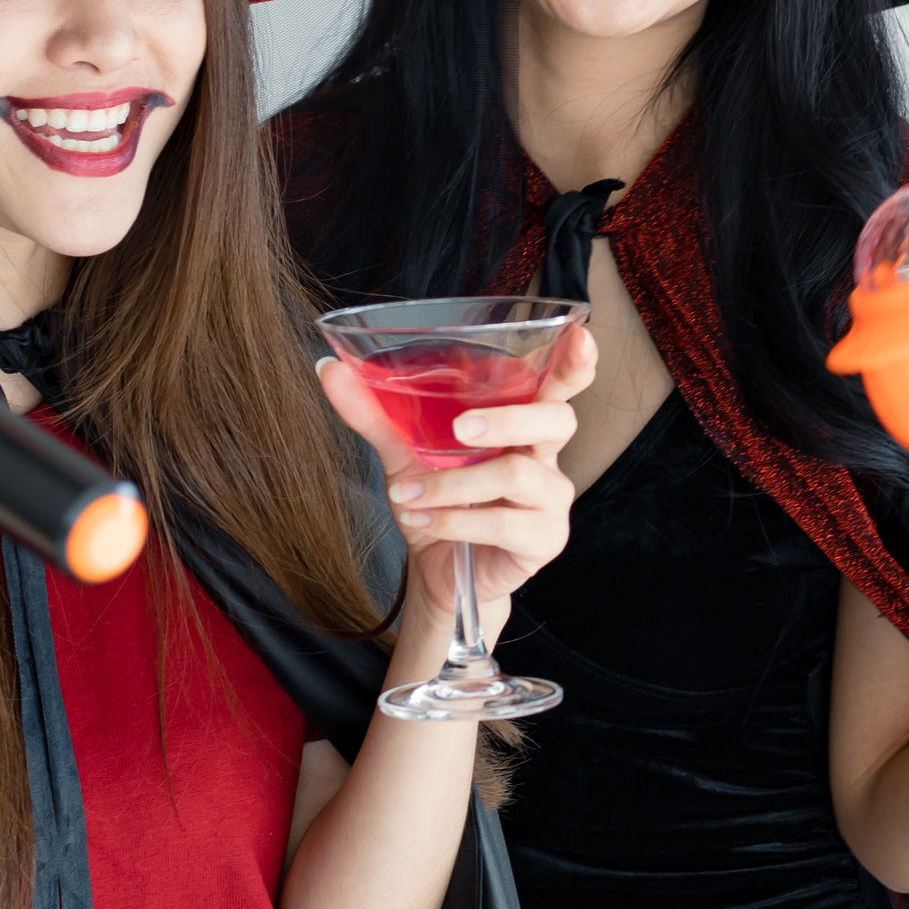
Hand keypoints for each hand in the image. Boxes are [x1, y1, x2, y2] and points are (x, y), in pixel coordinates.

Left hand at [318, 323, 593, 639]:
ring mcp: (551, 500)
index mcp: (523, 425)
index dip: (576, 362)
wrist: (437, 572)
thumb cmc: (439, 502)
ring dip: (455, 483)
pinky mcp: (543, 540)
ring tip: (408, 495)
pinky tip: (422, 521)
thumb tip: (327, 369)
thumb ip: (375, 413)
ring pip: (517, 474)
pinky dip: (453, 521)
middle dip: (508, 419)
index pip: (561, 386)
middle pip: (557, 420)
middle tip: (460, 430)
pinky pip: (503, 523)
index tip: (581, 336)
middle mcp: (546, 457)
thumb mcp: (404, 453)